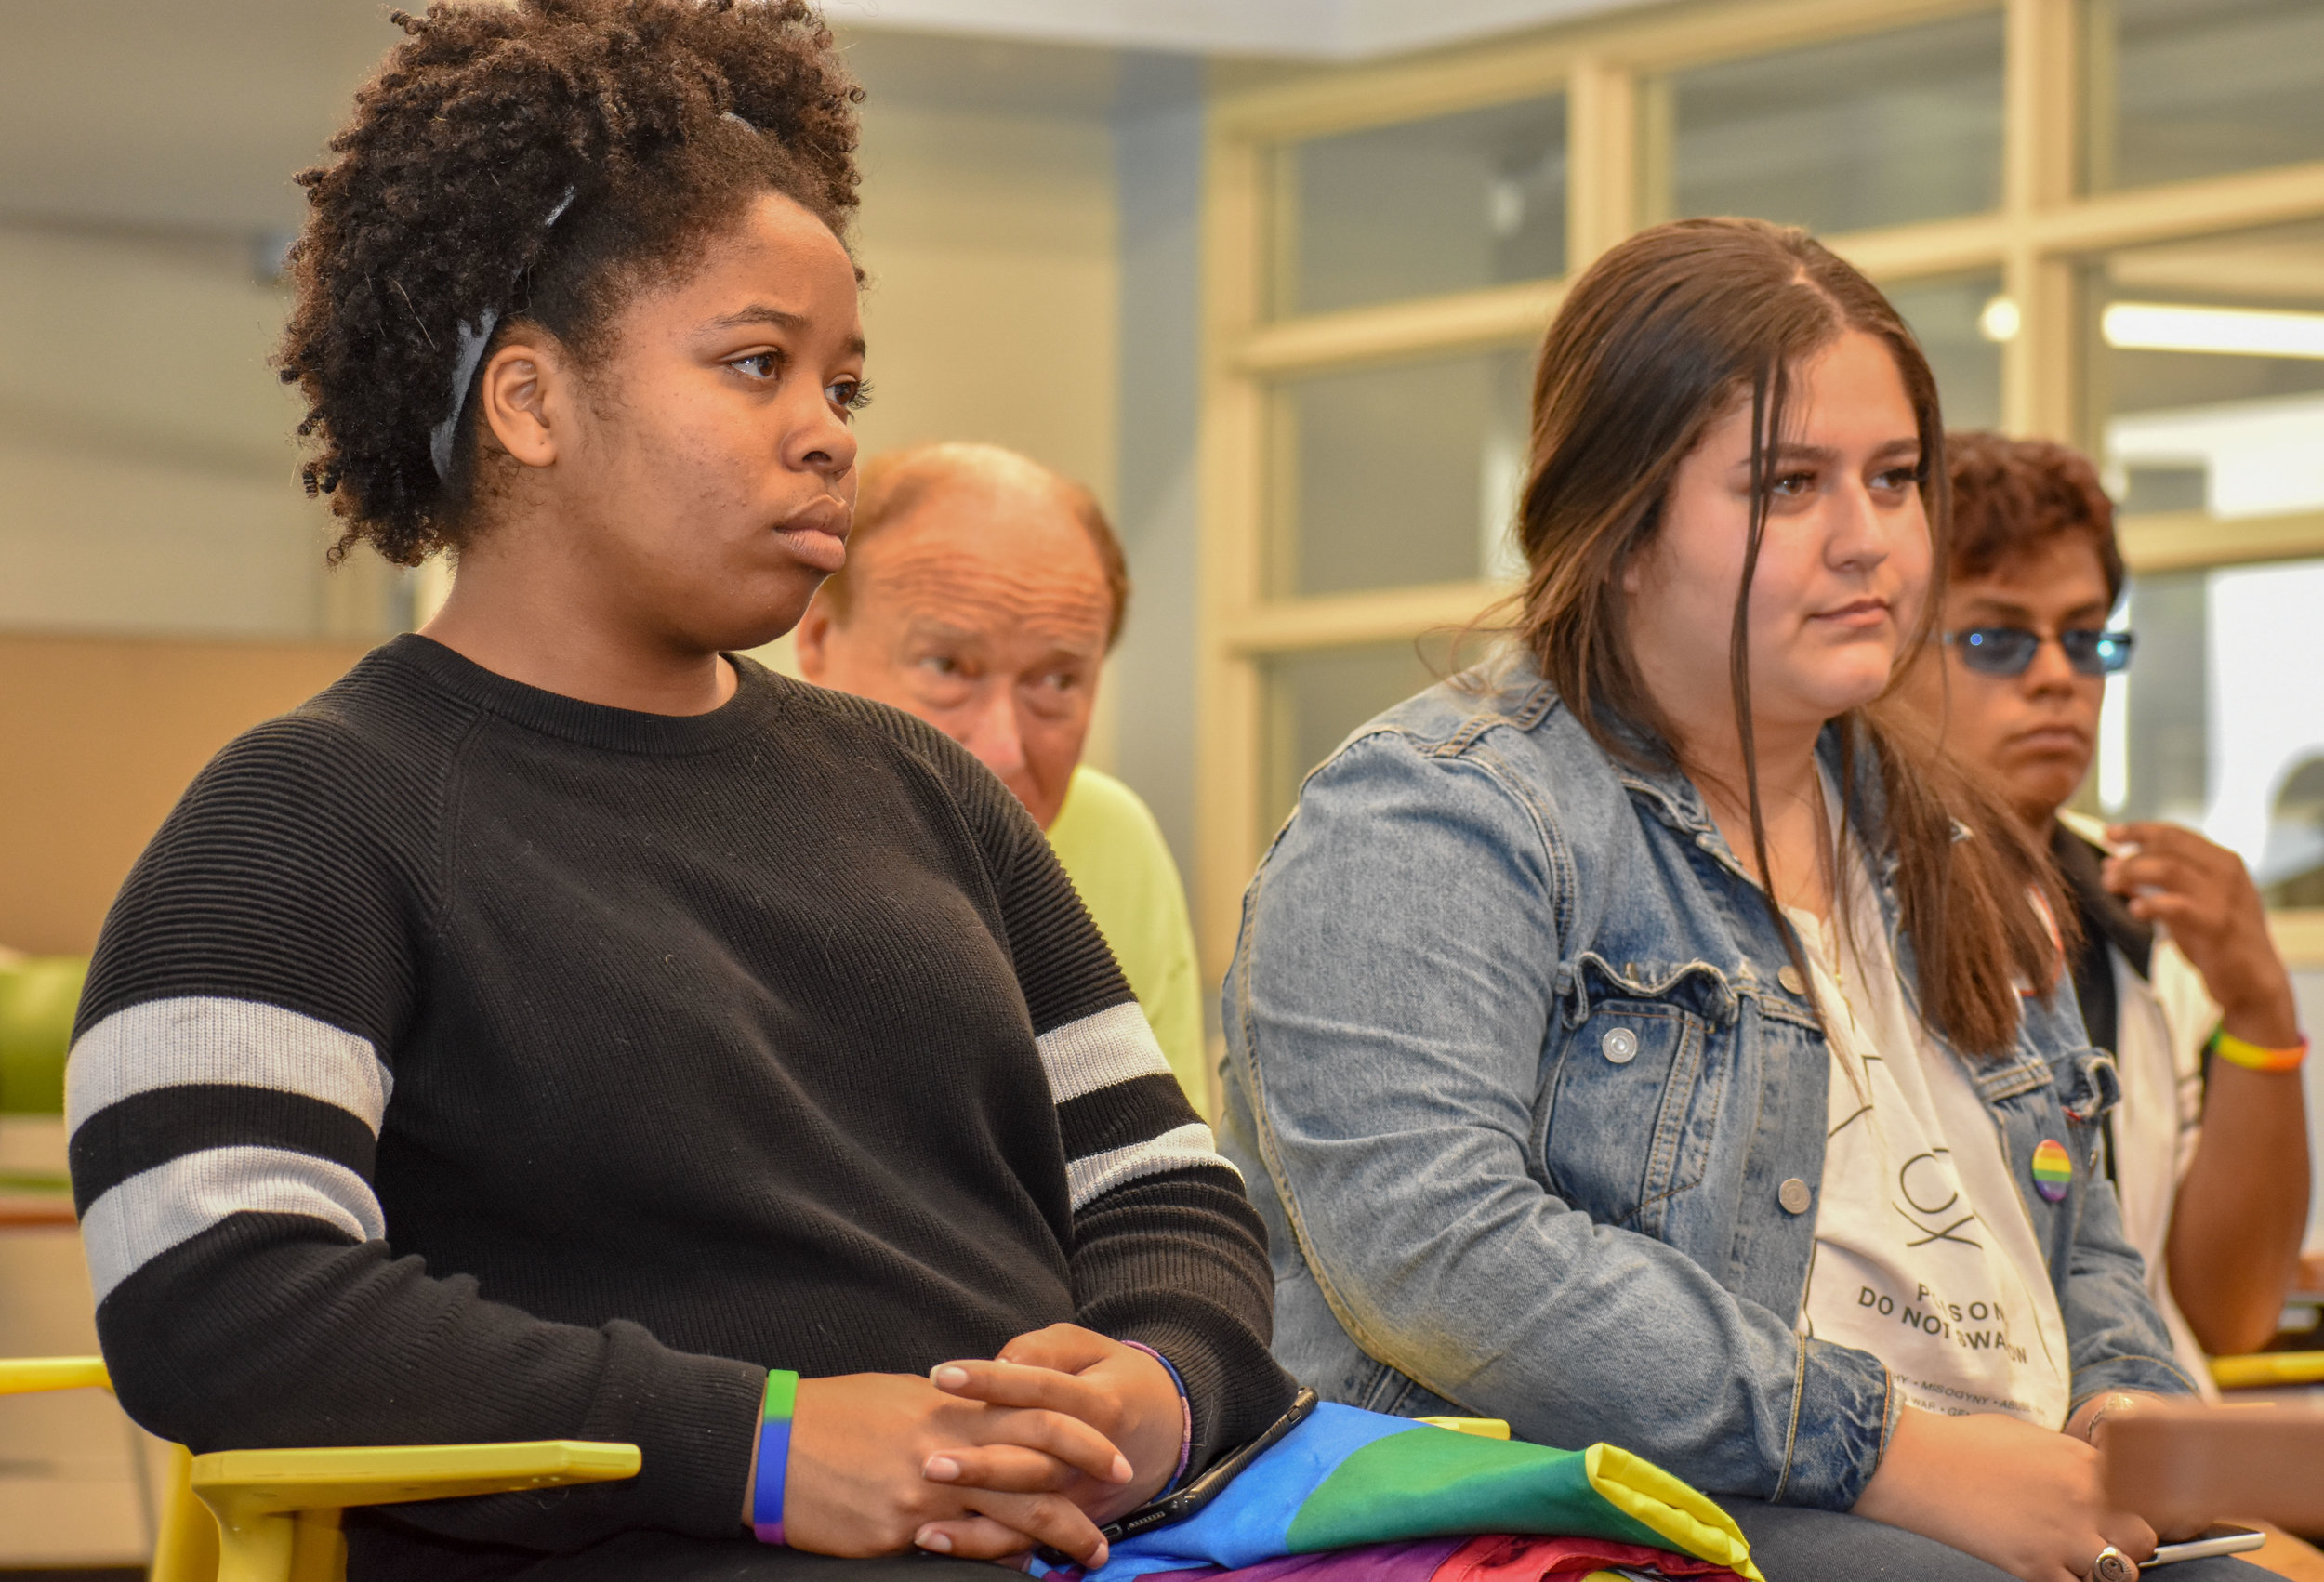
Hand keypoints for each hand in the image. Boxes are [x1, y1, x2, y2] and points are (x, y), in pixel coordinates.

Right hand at [775, 1370, 1131, 1563]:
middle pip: (1038, 1464)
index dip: (1082, 1432)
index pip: (1035, 1412)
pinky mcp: (898, 1531)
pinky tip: (1018, 1569)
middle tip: (1122, 1498)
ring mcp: (925, 1492)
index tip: (1113, 1450)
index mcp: (951, 1406)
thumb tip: (985, 1421)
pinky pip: (962, 1549)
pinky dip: (997, 1559)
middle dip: (1086, 1485)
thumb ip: (951, 1413)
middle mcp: (948, 1446)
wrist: (768, 1443)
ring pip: (1011, 1514)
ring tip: (1088, 1554)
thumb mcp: (902, 1399)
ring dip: (1057, 1536)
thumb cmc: (834, 1415)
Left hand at [917, 1324, 1185, 1554]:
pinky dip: (984, 1548)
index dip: (991, 1382)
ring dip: (977, 1520)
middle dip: (981, 1467)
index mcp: (1100, 1403)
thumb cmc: (1113, 1377)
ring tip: (925, 1524)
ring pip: (1029, 1512)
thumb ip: (1046, 1350)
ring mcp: (1083, 1496)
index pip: (1040, 1390)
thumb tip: (1001, 1362)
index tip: (942, 1375)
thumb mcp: (1089, 1348)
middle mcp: (1093, 1458)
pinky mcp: (1072, 1521)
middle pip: (1034, 1462)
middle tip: (928, 1463)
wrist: (1168, 1429)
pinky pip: (1026, 1541)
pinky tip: (940, 1542)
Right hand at [1852, 1408, 2157, 1581]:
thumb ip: (2065, 1459)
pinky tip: (2046, 1570)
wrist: (1916, 1464)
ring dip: (2101, 1569)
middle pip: (2143, 1537)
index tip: (2112, 1513)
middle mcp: (2085, 1498)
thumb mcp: (2026, 1436)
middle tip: (2095, 1540)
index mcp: (2082, 1461)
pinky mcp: (2038, 1568)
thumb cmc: (1962, 1444)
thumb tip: (2079, 1476)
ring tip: (2071, 1560)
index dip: (2127, 1506)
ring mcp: (2064, 1536)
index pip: (2141, 1494)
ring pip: (2121, 1572)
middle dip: (2125, 1542)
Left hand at [2103, 823, 2298, 1047]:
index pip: (2176, 834)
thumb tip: (2110, 865)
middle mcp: (2227, 872)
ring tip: (2110, 884)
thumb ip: (2153, 885)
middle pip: (2169, 845)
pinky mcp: (2217, 924)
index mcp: (2224, 861)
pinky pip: (2176, 905)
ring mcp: (2224, 897)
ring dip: (2132, 872)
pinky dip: (2149, 904)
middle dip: (2130, 850)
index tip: (2108, 832)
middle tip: (2106, 866)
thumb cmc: (2216, 941)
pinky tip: (2134, 910)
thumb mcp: (2186, 906)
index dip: (2139, 830)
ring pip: (2168, 868)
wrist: (2252, 982)